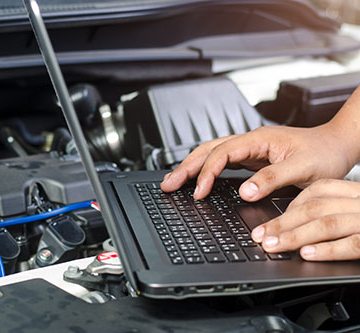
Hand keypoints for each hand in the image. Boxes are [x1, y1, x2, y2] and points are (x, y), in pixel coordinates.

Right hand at [160, 125, 355, 201]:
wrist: (337, 145)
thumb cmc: (324, 153)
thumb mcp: (303, 169)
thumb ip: (272, 179)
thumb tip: (244, 191)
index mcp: (258, 139)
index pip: (221, 154)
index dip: (207, 174)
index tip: (199, 193)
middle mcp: (250, 142)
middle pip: (208, 150)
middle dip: (185, 167)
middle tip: (167, 184)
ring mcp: (249, 149)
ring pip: (211, 153)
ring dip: (191, 167)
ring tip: (174, 180)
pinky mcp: (252, 158)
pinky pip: (221, 162)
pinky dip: (205, 170)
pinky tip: (199, 178)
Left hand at [252, 179, 359, 260]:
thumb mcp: (359, 209)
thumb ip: (335, 211)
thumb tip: (295, 223)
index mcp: (356, 192)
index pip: (319, 190)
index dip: (291, 205)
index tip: (270, 219)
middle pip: (315, 207)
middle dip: (283, 222)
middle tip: (259, 235)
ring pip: (327, 224)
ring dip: (295, 236)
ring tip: (273, 245)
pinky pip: (351, 244)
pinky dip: (326, 250)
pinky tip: (305, 254)